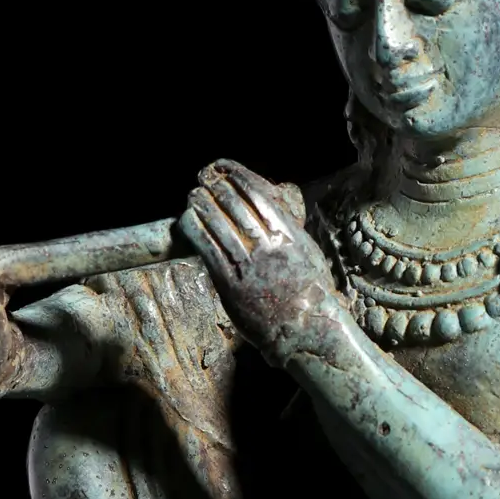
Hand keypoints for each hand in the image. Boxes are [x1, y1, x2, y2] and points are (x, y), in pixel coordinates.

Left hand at [178, 161, 340, 362]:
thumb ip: (290, 233)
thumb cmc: (311, 293)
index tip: (227, 170)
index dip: (239, 178)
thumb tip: (276, 214)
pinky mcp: (231, 284)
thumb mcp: (308, 254)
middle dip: (218, 188)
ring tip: (193, 195)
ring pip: (220, 225)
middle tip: (204, 179)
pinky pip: (209, 250)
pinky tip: (187, 220)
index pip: (259, 196)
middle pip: (237, 206)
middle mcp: (268, 246)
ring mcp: (249, 265)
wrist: (306, 329)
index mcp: (290, 235)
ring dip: (203, 205)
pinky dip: (196, 231)